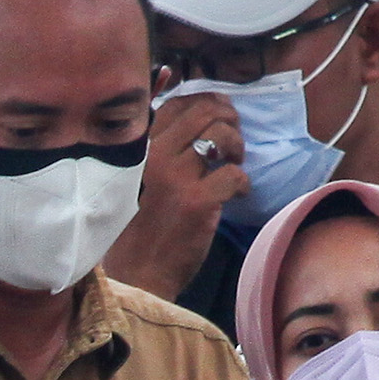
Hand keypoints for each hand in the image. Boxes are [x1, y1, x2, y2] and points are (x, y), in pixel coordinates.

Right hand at [106, 85, 247, 298]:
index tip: (218, 118)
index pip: (178, 103)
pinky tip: (236, 195)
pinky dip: (242, 183)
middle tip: (232, 143)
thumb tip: (185, 119)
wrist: (135, 276)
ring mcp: (175, 177)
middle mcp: (154, 155)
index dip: (206, 104)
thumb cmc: (135, 232)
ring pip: (221, 135)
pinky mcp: (197, 202)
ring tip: (233, 165)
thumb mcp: (135, 181)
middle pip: (204, 111)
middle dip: (229, 120)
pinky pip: (233, 174)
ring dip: (237, 146)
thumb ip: (154, 151)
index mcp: (139, 149)